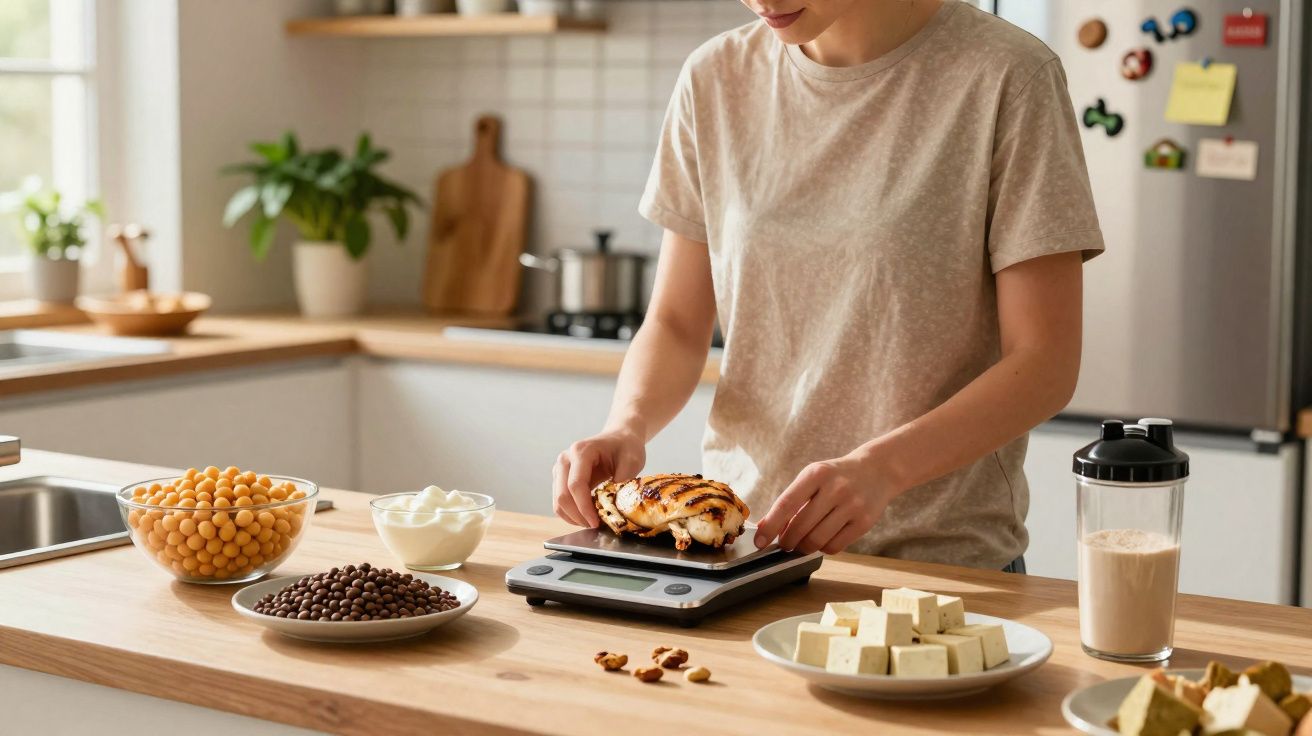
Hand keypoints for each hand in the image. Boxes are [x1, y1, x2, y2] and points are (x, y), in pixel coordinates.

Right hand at [552, 428, 645, 527]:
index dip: (584, 507)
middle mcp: (565, 459)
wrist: (619, 438)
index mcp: (581, 451)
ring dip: (573, 517)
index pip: (576, 485)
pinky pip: (560, 501)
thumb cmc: (626, 447)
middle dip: (578, 515)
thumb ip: (623, 481)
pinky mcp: (560, 478)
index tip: (596, 522)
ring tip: (592, 522)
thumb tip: (615, 506)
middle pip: (562, 495)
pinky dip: (571, 513)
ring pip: (558, 501)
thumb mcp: (632, 461)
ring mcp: (560, 468)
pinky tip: (586, 516)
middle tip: (595, 526)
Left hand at [753, 449, 899, 554]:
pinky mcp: (864, 523)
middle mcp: (835, 488)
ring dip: (803, 548)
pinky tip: (822, 540)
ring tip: (801, 543)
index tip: (760, 541)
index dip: (770, 526)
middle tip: (784, 544)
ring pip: (816, 540)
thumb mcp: (812, 478)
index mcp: (816, 474)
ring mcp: (852, 506)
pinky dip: (822, 548)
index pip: (786, 503)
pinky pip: (834, 547)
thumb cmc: (836, 477)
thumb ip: (790, 500)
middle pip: (800, 526)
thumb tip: (765, 527)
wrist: (877, 471)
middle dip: (787, 541)